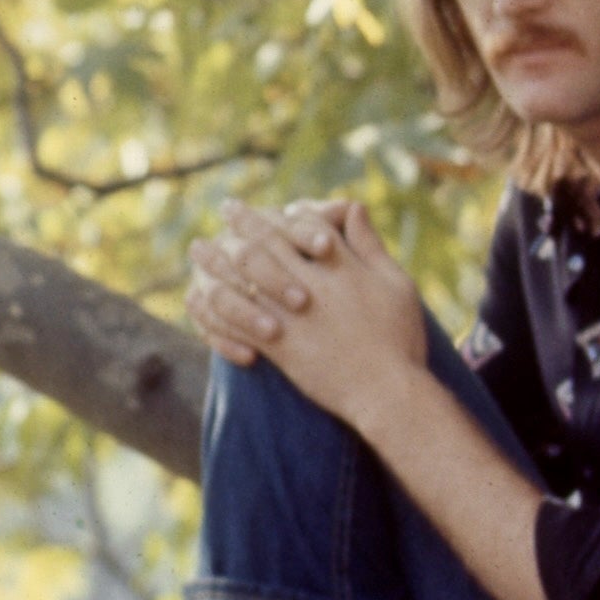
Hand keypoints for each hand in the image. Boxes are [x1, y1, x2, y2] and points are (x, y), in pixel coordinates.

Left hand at [187, 197, 424, 409]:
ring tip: (199, 245)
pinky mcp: (280, 347)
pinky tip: (201, 293)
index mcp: (345, 268)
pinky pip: (238, 321)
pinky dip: (218, 307)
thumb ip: (371, 245)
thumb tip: (355, 207)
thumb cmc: (400, 339)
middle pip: (269, 244)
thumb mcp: (397, 284)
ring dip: (217, 259)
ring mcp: (293, 317)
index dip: (287, 213)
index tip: (276, 207)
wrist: (389, 392)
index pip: (308, 225)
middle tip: (228, 208)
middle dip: (244, 223)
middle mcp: (314, 286)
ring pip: (245, 278)